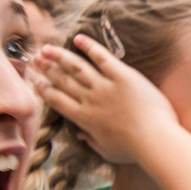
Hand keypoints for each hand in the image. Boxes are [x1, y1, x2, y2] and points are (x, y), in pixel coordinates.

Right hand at [35, 35, 183, 165]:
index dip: (44, 90)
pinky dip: (90, 47)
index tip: (36, 82)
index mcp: (84, 119)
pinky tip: (78, 38)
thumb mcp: (107, 151)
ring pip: (76, 67)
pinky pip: (102, 58)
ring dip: (59, 56)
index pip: (57, 101)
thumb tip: (79, 134)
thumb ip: (91, 141)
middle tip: (36, 60)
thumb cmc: (134, 150)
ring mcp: (105, 87)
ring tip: (47, 48)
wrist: (154, 140)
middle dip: (47, 69)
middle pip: (63, 81)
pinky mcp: (123, 76)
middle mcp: (90, 100)